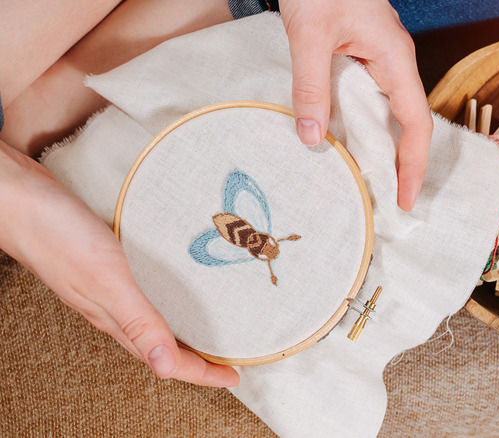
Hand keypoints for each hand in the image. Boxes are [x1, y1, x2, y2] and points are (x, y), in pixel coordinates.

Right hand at [0, 141, 238, 386]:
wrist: (18, 197)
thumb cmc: (56, 236)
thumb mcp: (106, 281)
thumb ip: (138, 321)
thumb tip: (166, 367)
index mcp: (116, 319)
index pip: (166, 359)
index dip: (202, 372)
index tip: (234, 377)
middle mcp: (115, 307)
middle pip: (163, 343)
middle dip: (197, 356)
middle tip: (230, 358)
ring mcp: (110, 285)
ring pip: (155, 317)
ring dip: (184, 327)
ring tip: (212, 326)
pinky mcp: (108, 261)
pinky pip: (146, 290)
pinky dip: (168, 295)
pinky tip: (179, 283)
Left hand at [279, 0, 432, 210]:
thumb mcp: (309, 35)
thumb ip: (310, 87)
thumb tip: (311, 139)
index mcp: (394, 57)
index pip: (415, 124)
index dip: (413, 166)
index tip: (404, 199)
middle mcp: (394, 61)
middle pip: (408, 124)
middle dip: (402, 164)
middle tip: (387, 201)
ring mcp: (380, 57)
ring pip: (389, 112)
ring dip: (382, 147)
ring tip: (369, 181)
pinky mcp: (363, 53)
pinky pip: (369, 98)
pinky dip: (362, 125)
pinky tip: (345, 141)